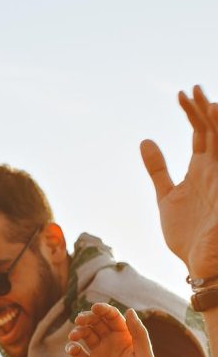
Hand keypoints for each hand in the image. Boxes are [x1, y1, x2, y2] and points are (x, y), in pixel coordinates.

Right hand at [65, 304, 158, 356]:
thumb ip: (139, 333)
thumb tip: (130, 310)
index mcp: (126, 338)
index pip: (113, 318)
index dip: (104, 310)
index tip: (95, 308)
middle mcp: (111, 344)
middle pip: (96, 323)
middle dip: (87, 318)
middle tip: (81, 319)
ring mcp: (99, 356)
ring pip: (85, 335)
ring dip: (78, 331)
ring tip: (75, 335)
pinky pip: (76, 353)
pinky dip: (71, 348)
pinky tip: (72, 349)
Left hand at [141, 84, 217, 276]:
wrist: (201, 266)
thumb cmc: (187, 235)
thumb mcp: (167, 197)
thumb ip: (158, 170)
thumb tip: (146, 140)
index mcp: (202, 169)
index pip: (201, 132)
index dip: (193, 112)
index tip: (180, 94)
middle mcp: (216, 170)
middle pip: (214, 131)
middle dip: (204, 110)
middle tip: (191, 89)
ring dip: (217, 122)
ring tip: (207, 101)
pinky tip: (216, 127)